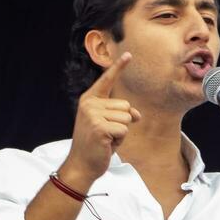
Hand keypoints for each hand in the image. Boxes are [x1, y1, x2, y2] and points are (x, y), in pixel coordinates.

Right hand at [63, 52, 136, 185]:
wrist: (81, 165)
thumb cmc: (95, 145)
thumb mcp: (109, 125)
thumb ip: (121, 114)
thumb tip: (137, 114)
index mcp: (89, 100)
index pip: (107, 80)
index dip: (118, 67)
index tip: (129, 54)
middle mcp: (89, 104)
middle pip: (125, 105)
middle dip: (122, 123)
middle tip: (106, 134)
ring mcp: (93, 115)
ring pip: (126, 118)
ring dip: (121, 132)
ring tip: (106, 139)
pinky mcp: (99, 127)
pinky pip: (124, 129)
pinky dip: (119, 140)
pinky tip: (106, 144)